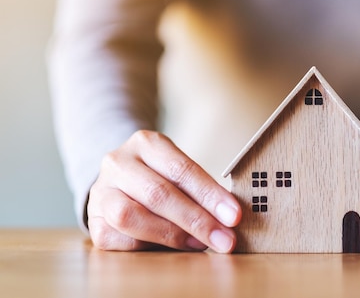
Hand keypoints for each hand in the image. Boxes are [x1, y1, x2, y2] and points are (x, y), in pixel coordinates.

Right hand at [87, 130, 241, 251]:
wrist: (118, 181)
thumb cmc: (160, 176)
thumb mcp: (178, 170)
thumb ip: (198, 190)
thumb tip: (227, 220)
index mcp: (146, 143)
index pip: (182, 169)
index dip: (210, 195)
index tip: (234, 216)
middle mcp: (118, 163)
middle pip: (158, 193)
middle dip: (197, 220)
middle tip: (225, 239)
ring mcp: (101, 192)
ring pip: (131, 216)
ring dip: (172, 235)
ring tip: (200, 243)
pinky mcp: (93, 221)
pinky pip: (120, 239)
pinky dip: (149, 246)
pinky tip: (171, 248)